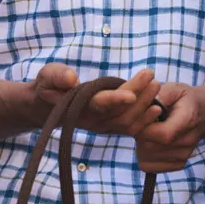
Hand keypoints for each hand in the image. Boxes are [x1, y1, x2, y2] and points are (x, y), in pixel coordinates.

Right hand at [32, 64, 163, 136]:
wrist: (47, 107)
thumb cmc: (48, 86)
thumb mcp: (47, 76)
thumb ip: (58, 76)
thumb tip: (71, 78)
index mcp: (79, 107)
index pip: (100, 104)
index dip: (115, 100)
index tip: (131, 93)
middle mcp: (93, 121)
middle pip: (120, 113)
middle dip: (138, 96)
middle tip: (152, 77)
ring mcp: (103, 126)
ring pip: (129, 122)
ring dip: (145, 105)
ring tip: (156, 85)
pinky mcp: (111, 126)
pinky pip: (131, 128)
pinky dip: (145, 119)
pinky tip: (157, 106)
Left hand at [134, 82, 204, 171]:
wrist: (204, 112)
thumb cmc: (185, 99)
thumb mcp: (175, 88)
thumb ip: (161, 94)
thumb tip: (147, 103)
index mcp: (188, 119)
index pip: (162, 134)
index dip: (144, 127)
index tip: (139, 116)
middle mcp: (188, 141)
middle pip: (151, 147)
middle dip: (138, 134)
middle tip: (140, 121)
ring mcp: (184, 155)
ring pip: (147, 158)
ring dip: (139, 144)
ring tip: (147, 129)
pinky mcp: (178, 164)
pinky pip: (150, 167)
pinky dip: (144, 155)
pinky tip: (149, 141)